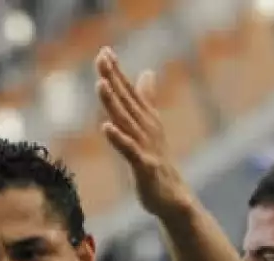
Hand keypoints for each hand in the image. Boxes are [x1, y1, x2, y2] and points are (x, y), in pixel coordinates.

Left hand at [94, 48, 191, 219]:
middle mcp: (146, 128)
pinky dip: (118, 139)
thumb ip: (146, 99)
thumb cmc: (158, 161)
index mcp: (145, 119)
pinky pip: (129, 151)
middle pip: (126, 101)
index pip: (129, 92)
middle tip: (102, 58)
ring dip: (113, 103)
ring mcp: (145, 147)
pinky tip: (105, 127)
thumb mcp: (149, 127)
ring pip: (126, 121)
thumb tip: (147, 72)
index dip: (117, 72)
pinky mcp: (144, 167)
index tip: (104, 51)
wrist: (172, 197)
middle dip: (113, 78)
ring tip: (101, 84)